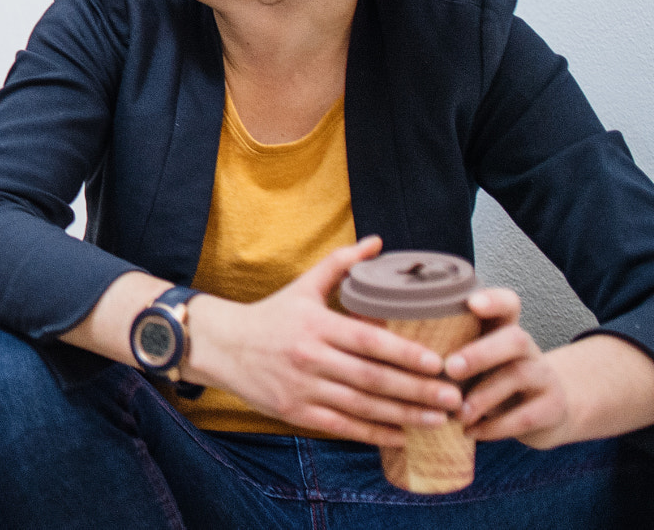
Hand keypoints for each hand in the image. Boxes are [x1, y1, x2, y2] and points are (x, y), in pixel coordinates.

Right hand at [184, 236, 461, 445]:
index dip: (405, 354)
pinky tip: (403, 436)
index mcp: (316, 325)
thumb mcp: (303, 287)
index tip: (439, 363)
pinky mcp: (296, 412)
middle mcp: (311, 358)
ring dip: (405, 415)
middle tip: (455, 398)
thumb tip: (377, 242)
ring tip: (439, 418)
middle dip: (417, 390)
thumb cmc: (271, 315)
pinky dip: (375, 434)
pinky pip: (343, 427)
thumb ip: (341, 265)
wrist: (223, 346)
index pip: (369, 342)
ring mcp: (303, 388)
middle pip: (373, 378)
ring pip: (363, 407)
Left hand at [448, 288, 572, 447]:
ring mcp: (544, 377)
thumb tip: (390, 349)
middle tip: (450, 368)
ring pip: (519, 376)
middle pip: (515, 338)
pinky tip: (470, 432)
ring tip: (457, 412)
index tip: (471, 303)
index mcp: (504, 330)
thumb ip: (446, 350)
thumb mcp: (474, 360)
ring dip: (483, 396)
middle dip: (480, 353)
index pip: (508, 303)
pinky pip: (526, 416)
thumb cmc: (491, 380)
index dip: (493, 300)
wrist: (545, 412)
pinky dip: (495, 427)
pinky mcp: (553, 408)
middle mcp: (527, 348)